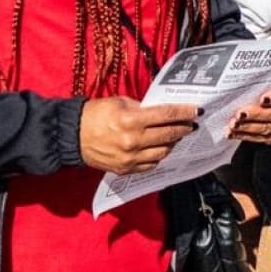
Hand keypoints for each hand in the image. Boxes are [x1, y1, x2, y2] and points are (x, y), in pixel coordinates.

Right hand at [80, 97, 199, 173]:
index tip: (197, 110)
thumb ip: (143, 108)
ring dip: (173, 143)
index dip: (184, 112)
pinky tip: (160, 148)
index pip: (167, 115)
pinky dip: (159, 156)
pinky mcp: (125, 169)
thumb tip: (163, 112)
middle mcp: (133, 141)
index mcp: (131, 120)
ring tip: (176, 136)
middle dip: (184, 128)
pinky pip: (151, 165)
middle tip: (191, 124)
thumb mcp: (120, 102)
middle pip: (169, 135)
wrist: (73, 135)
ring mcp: (130, 158)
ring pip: (163, 153)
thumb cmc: (96, 114)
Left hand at [229, 78, 270, 144]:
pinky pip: (262, 138)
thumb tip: (247, 77)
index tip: (262, 98)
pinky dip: (246, 135)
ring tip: (233, 124)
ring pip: (268, 128)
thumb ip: (268, 76)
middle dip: (256, 115)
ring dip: (248, 127)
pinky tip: (233, 132)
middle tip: (240, 114)